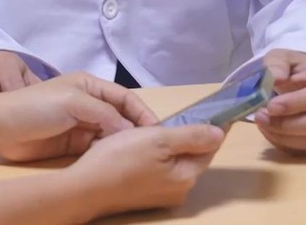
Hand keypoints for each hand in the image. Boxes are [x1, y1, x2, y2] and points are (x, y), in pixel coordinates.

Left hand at [0, 71, 158, 161]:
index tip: (157, 130)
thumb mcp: (73, 102)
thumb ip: (104, 113)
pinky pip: (98, 148)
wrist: (2, 128)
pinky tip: (118, 162)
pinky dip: (109, 154)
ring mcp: (82, 125)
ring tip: (139, 157)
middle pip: (122, 116)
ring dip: (124, 144)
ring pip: (112, 134)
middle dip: (136, 130)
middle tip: (153, 148)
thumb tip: (130, 130)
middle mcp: (89, 104)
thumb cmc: (37, 107)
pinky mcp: (74, 144)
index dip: (142, 112)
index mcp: (90, 86)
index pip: (125, 97)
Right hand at [67, 123, 225, 218]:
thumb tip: (221, 133)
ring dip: (172, 146)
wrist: (84, 188)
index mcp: (186, 177)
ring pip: (175, 163)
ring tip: (159, 126)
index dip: (214, 127)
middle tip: (183, 113)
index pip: (210, 148)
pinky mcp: (144, 195)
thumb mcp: (157, 140)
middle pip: (192, 156)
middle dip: (190, 136)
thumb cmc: (120, 159)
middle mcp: (179, 191)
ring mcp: (161, 195)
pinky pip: (160, 170)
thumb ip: (191, 137)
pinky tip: (143, 145)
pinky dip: (158, 156)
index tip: (219, 109)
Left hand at [254, 49, 305, 152]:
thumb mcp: (282, 57)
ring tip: (261, 123)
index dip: (294, 104)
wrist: (304, 77)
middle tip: (260, 116)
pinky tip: (269, 131)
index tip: (271, 106)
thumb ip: (276, 64)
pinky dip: (285, 143)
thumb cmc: (294, 68)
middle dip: (286, 125)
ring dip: (284, 136)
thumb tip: (275, 78)